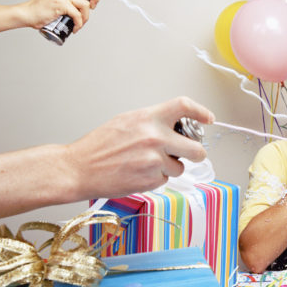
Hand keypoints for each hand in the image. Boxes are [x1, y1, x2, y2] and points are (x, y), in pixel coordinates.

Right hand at [19, 0, 101, 31]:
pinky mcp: (62, 5)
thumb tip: (80, 6)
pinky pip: (78, 15)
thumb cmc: (39, 9)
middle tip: (93, 6)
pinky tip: (75, 28)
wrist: (26, 13)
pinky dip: (79, 24)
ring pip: (85, 4)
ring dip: (86, 17)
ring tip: (81, 23)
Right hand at [65, 96, 214, 199]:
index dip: (201, 111)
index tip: (208, 118)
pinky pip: (165, 179)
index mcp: (149, 118)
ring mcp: (155, 161)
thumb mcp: (127, 121)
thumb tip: (176, 126)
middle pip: (196, 148)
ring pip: (180, 167)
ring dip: (170, 167)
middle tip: (191, 153)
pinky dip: (157, 178)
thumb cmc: (99, 146)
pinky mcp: (151, 180)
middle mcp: (156, 138)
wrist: (78, 168)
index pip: (184, 106)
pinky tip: (139, 172)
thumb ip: (154, 122)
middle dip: (197, 153)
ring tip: (147, 163)